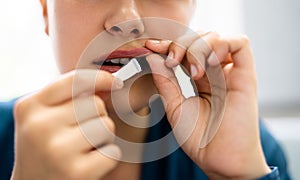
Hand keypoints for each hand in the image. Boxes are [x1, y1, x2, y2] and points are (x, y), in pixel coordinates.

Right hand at [12, 70, 122, 178]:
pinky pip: (113, 151)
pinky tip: (89, 164)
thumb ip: (67, 97)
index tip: (115, 82)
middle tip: (80, 133)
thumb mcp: (42, 116)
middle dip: (96, 116)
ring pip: (107, 125)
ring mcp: (58, 150)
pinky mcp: (77, 173)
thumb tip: (111, 82)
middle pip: (96, 104)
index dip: (101, 78)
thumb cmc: (44, 146)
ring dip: (103, 137)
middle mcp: (40, 126)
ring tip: (84, 148)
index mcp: (30, 107)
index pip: (76, 80)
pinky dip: (108, 157)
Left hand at [145, 32, 270, 178]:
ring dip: (198, 47)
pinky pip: (240, 43)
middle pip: (200, 38)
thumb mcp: (174, 106)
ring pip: (217, 37)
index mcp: (201, 78)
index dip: (168, 44)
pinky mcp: (246, 75)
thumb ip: (165, 80)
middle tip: (172, 61)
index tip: (151, 46)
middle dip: (182, 44)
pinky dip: (221, 45)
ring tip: (193, 72)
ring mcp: (231, 72)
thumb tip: (152, 56)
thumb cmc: (198, 137)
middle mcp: (216, 72)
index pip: (185, 49)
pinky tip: (209, 64)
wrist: (219, 159)